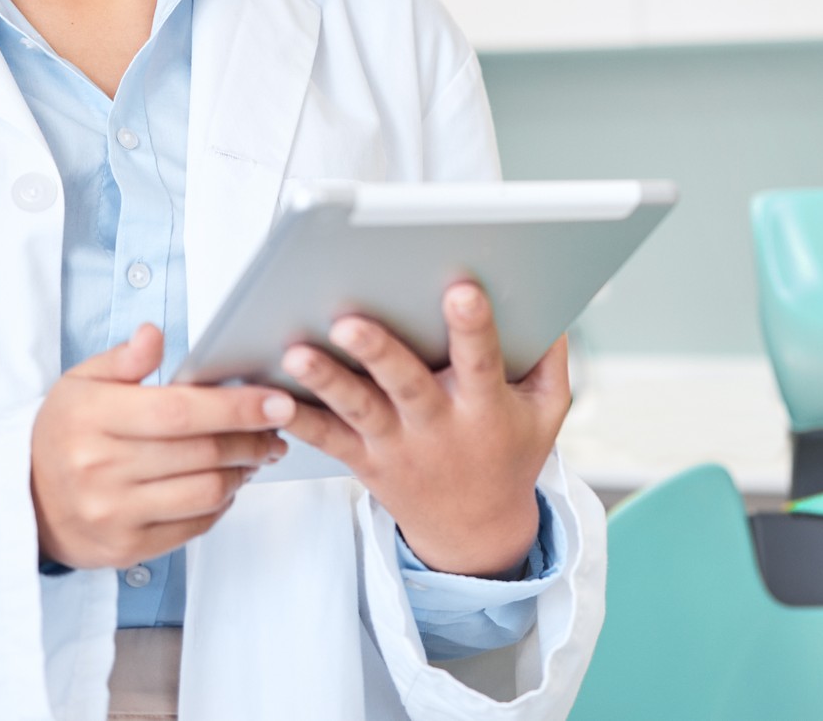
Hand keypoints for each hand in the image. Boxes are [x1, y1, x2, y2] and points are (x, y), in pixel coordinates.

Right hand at [30, 323, 294, 568]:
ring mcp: (113, 513)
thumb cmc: (64, 433)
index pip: (178, 411)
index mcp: (92, 417)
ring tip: (256, 452)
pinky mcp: (127, 548)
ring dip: (244, 470)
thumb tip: (154, 334)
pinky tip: (226, 482)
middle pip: (201, 452)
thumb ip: (123, 359)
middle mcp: (100, 468)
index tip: (276, 400)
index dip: (235, 406)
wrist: (25, 500)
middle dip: (252, 437)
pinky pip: (195, 526)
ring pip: (206, 491)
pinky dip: (222, 502)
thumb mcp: (81, 383)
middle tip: (276, 425)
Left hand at [278, 282, 569, 576]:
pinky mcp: (366, 462)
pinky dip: (300, 421)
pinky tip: (273, 397)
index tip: (461, 289)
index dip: (474, 327)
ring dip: (327, 381)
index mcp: (485, 409)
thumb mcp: (547, 411)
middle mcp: (438, 428)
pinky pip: (329, 440)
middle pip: (406, 386)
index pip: (482, 362)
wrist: (476, 531)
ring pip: (358, 410)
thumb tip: (549, 300)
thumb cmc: (510, 452)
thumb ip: (549, 357)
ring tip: (296, 353)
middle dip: (379, 352)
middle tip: (351, 321)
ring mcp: (397, 447)